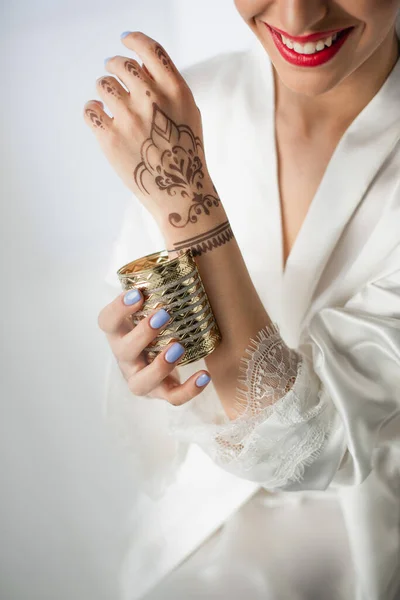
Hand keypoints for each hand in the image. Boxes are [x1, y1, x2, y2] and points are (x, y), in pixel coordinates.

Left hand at [83, 31, 220, 230]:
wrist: (180, 191)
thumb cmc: (185, 152)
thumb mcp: (189, 113)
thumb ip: (168, 87)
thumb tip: (140, 66)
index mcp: (175, 90)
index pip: (149, 50)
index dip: (134, 41)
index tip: (125, 41)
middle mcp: (151, 100)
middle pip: (121, 64)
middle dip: (114, 67)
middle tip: (113, 74)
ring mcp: (129, 118)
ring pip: (102, 85)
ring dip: (105, 91)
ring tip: (112, 104)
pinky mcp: (111, 138)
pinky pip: (90, 109)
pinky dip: (93, 110)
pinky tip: (102, 117)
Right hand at [97, 288, 211, 403]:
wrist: (166, 359)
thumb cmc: (160, 325)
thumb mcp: (157, 305)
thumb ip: (165, 283)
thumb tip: (182, 252)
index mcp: (120, 332)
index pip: (107, 321)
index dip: (118, 308)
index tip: (137, 292)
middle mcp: (125, 357)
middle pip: (123, 350)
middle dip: (142, 333)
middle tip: (164, 314)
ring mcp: (140, 378)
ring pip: (140, 382)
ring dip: (159, 366)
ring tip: (178, 347)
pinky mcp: (160, 394)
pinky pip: (171, 398)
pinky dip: (188, 390)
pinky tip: (205, 375)